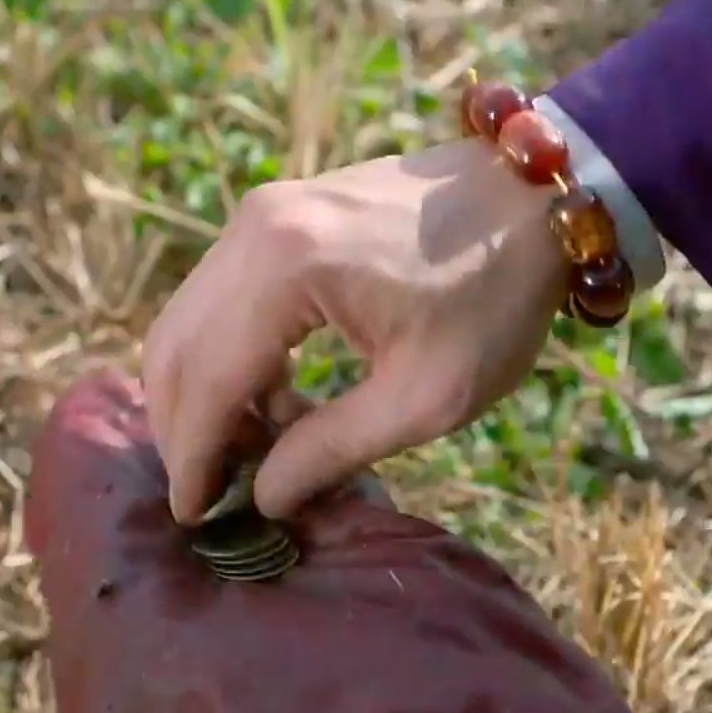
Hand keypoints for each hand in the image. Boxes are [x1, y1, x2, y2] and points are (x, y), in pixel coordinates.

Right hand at [143, 139, 568, 521]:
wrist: (535, 196)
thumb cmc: (495, 296)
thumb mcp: (427, 395)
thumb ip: (334, 448)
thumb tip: (264, 498)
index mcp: (287, 269)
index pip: (207, 379)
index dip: (193, 456)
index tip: (191, 516)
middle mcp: (254, 230)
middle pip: (176, 347)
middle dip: (183, 429)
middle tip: (214, 494)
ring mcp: (259, 215)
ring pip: (187, 322)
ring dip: (202, 394)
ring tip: (253, 453)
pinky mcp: (274, 216)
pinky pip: (219, 298)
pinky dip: (226, 356)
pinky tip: (275, 401)